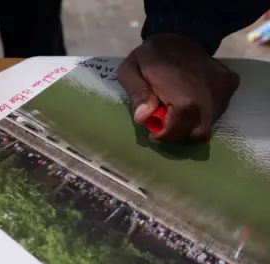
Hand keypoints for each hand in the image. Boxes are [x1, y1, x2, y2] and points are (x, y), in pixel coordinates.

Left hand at [117, 33, 239, 141]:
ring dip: (191, 123)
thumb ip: (137, 94)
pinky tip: (190, 100)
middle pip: (198, 132)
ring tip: (176, 109)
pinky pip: (218, 108)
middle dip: (179, 133)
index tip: (153, 132)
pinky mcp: (230, 84)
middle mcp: (208, 96)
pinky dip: (203, 112)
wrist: (180, 30)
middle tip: (164, 123)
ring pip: (209, 122)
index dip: (165, 136)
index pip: (178, 130)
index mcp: (184, 95)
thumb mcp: (131, 70)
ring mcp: (222, 90)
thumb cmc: (151, 54)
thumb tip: (143, 118)